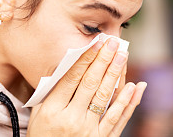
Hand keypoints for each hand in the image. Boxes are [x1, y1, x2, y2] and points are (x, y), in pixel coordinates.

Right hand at [27, 38, 146, 136]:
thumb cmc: (43, 134)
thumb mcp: (39, 113)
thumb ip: (52, 91)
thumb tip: (69, 64)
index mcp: (52, 110)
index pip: (72, 78)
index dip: (85, 59)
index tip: (96, 43)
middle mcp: (71, 119)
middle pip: (91, 84)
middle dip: (103, 60)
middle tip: (113, 43)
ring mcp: (88, 131)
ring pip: (105, 98)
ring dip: (115, 75)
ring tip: (122, 56)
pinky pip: (116, 118)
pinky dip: (126, 102)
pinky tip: (133, 86)